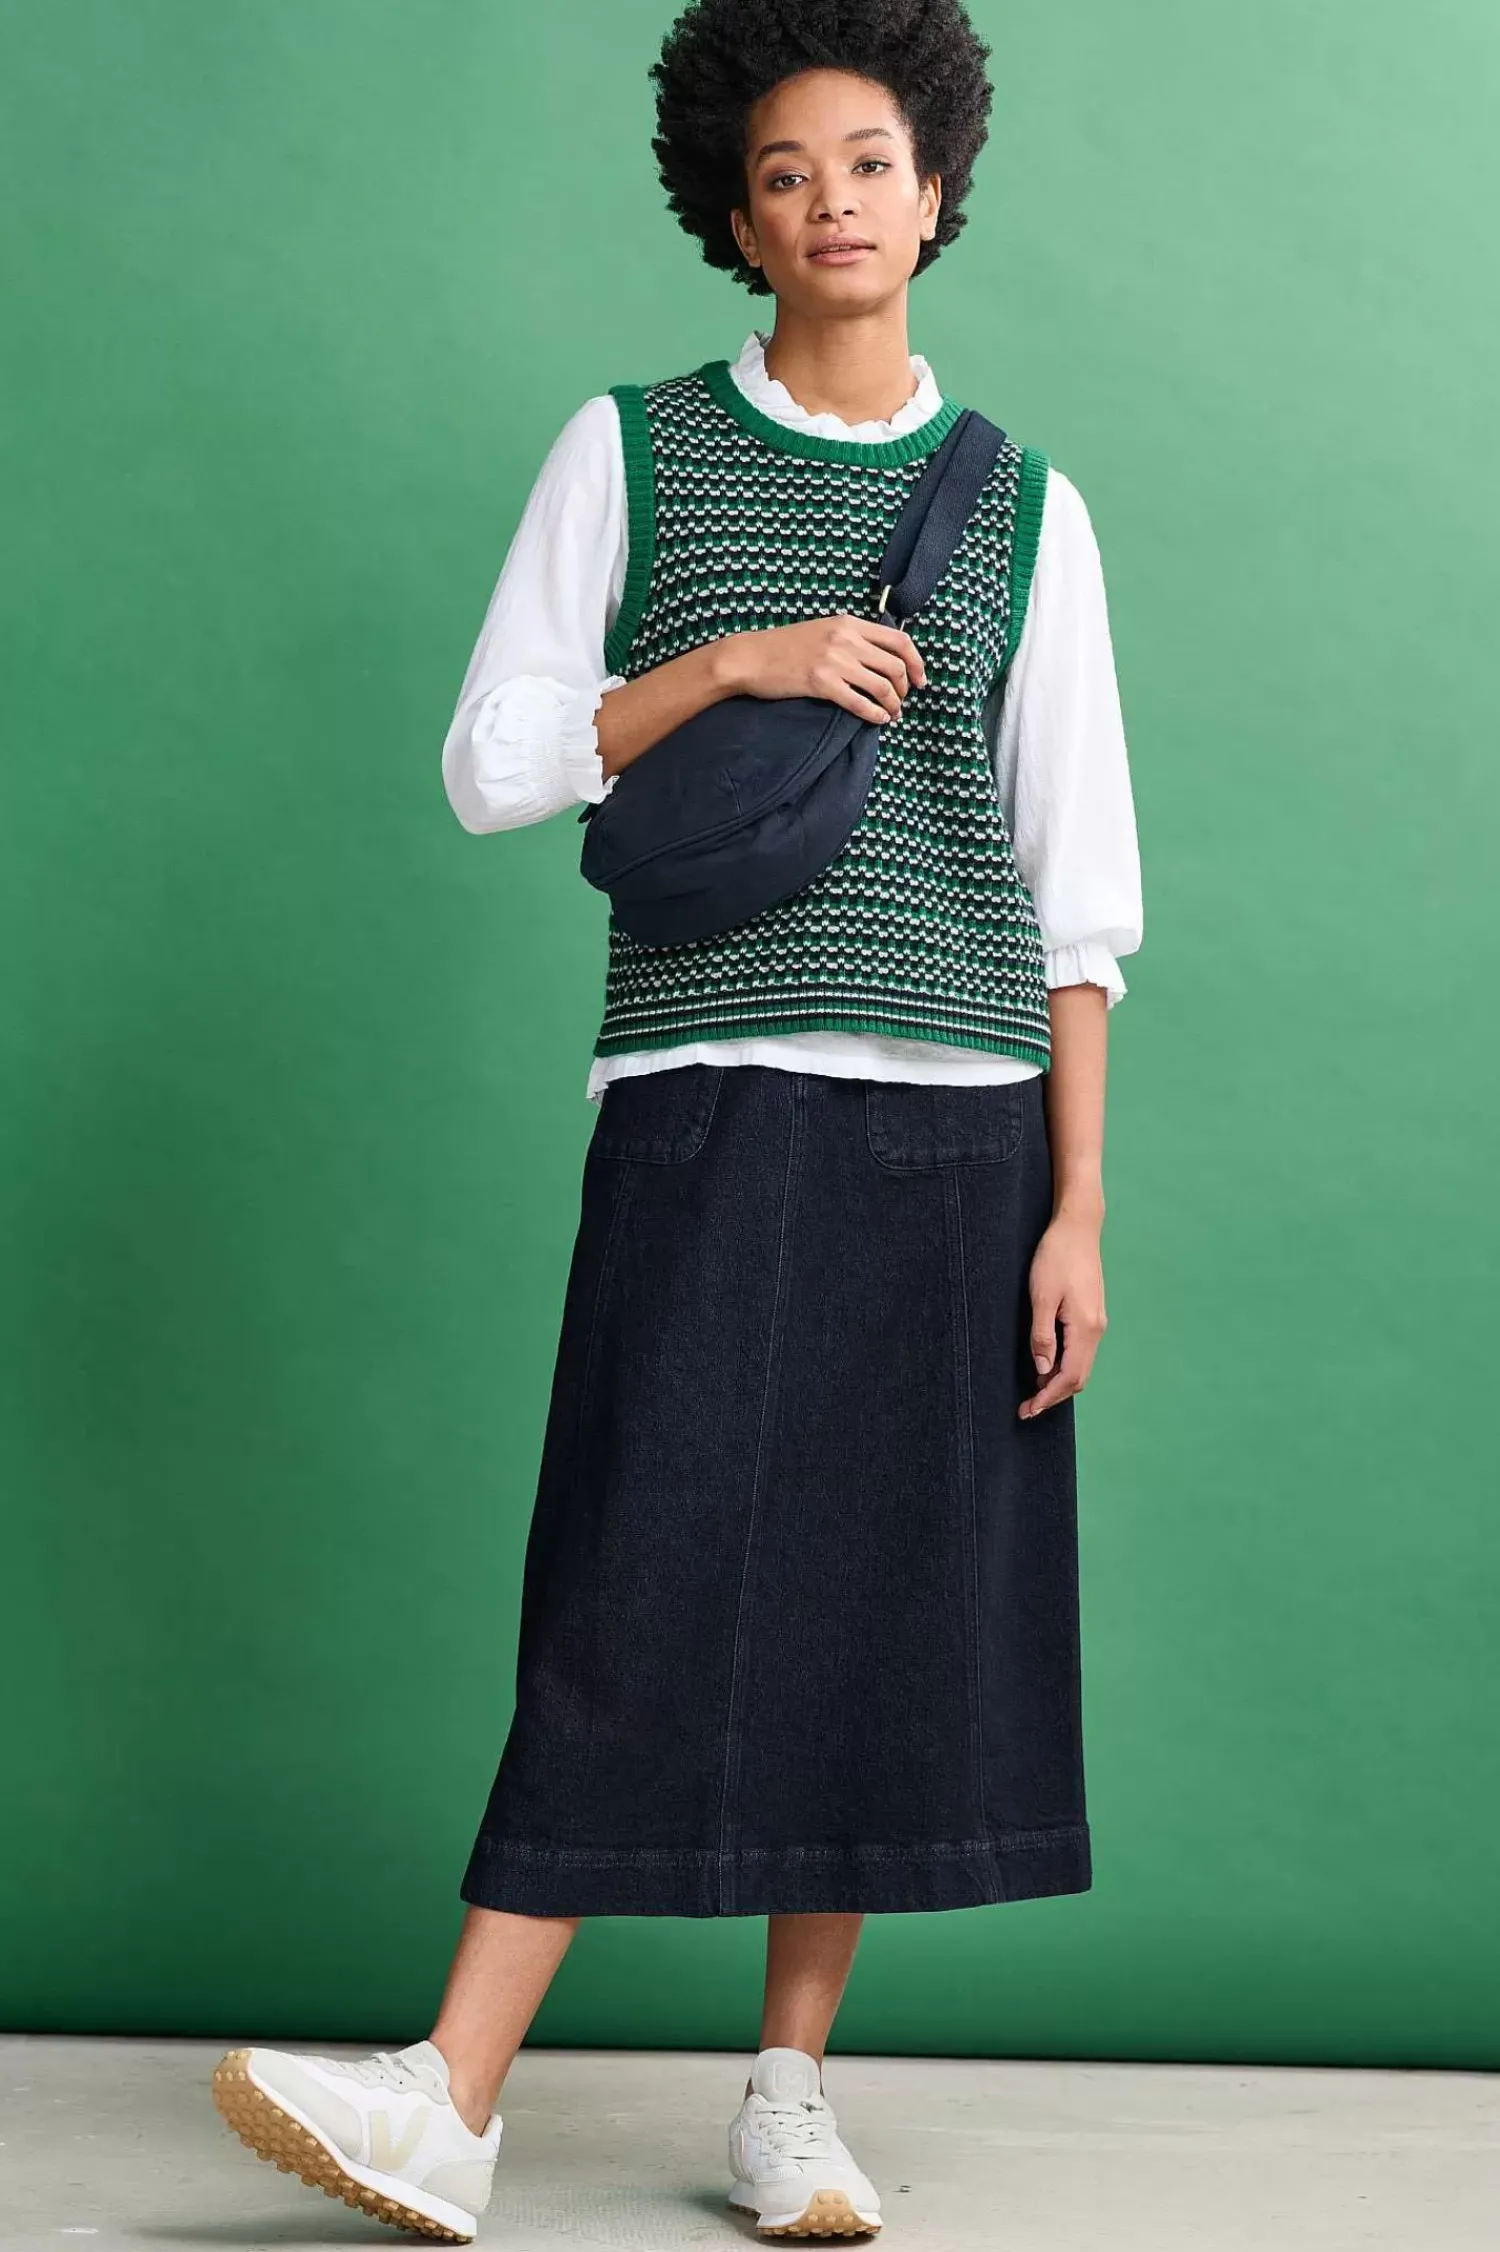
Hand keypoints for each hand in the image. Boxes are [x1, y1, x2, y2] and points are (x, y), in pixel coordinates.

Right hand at [724, 615, 926, 725]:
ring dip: (893, 704)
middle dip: (905, 688)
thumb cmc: (784, 647)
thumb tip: (880, 656)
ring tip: (892, 714)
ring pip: (882, 686)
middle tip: (901, 701)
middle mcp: (846, 639)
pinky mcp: (821, 683)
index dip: (917, 663)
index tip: (920, 680)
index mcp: (849, 623)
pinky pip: (860, 702)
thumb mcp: (823, 630)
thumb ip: (851, 638)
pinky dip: (874, 714)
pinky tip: (877, 720)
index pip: (900, 641)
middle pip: (895, 666)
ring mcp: (834, 660)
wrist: (750, 657)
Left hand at [1019, 1212, 1106, 1418]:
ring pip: (1081, 1365)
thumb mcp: (1041, 1296)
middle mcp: (1096, 1329)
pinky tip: (1046, 1364)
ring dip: (1059, 1381)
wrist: (1078, 1227)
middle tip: (1027, 1407)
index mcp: (1085, 1328)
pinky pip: (1081, 1351)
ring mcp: (1097, 1322)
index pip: (1070, 1377)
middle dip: (1054, 1395)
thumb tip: (1042, 1369)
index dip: (1049, 1397)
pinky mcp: (1092, 1313)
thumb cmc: (1056, 1257)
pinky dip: (1064, 1365)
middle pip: (1079, 1377)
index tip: (1028, 1410)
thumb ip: (1042, 1335)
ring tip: (1033, 1390)